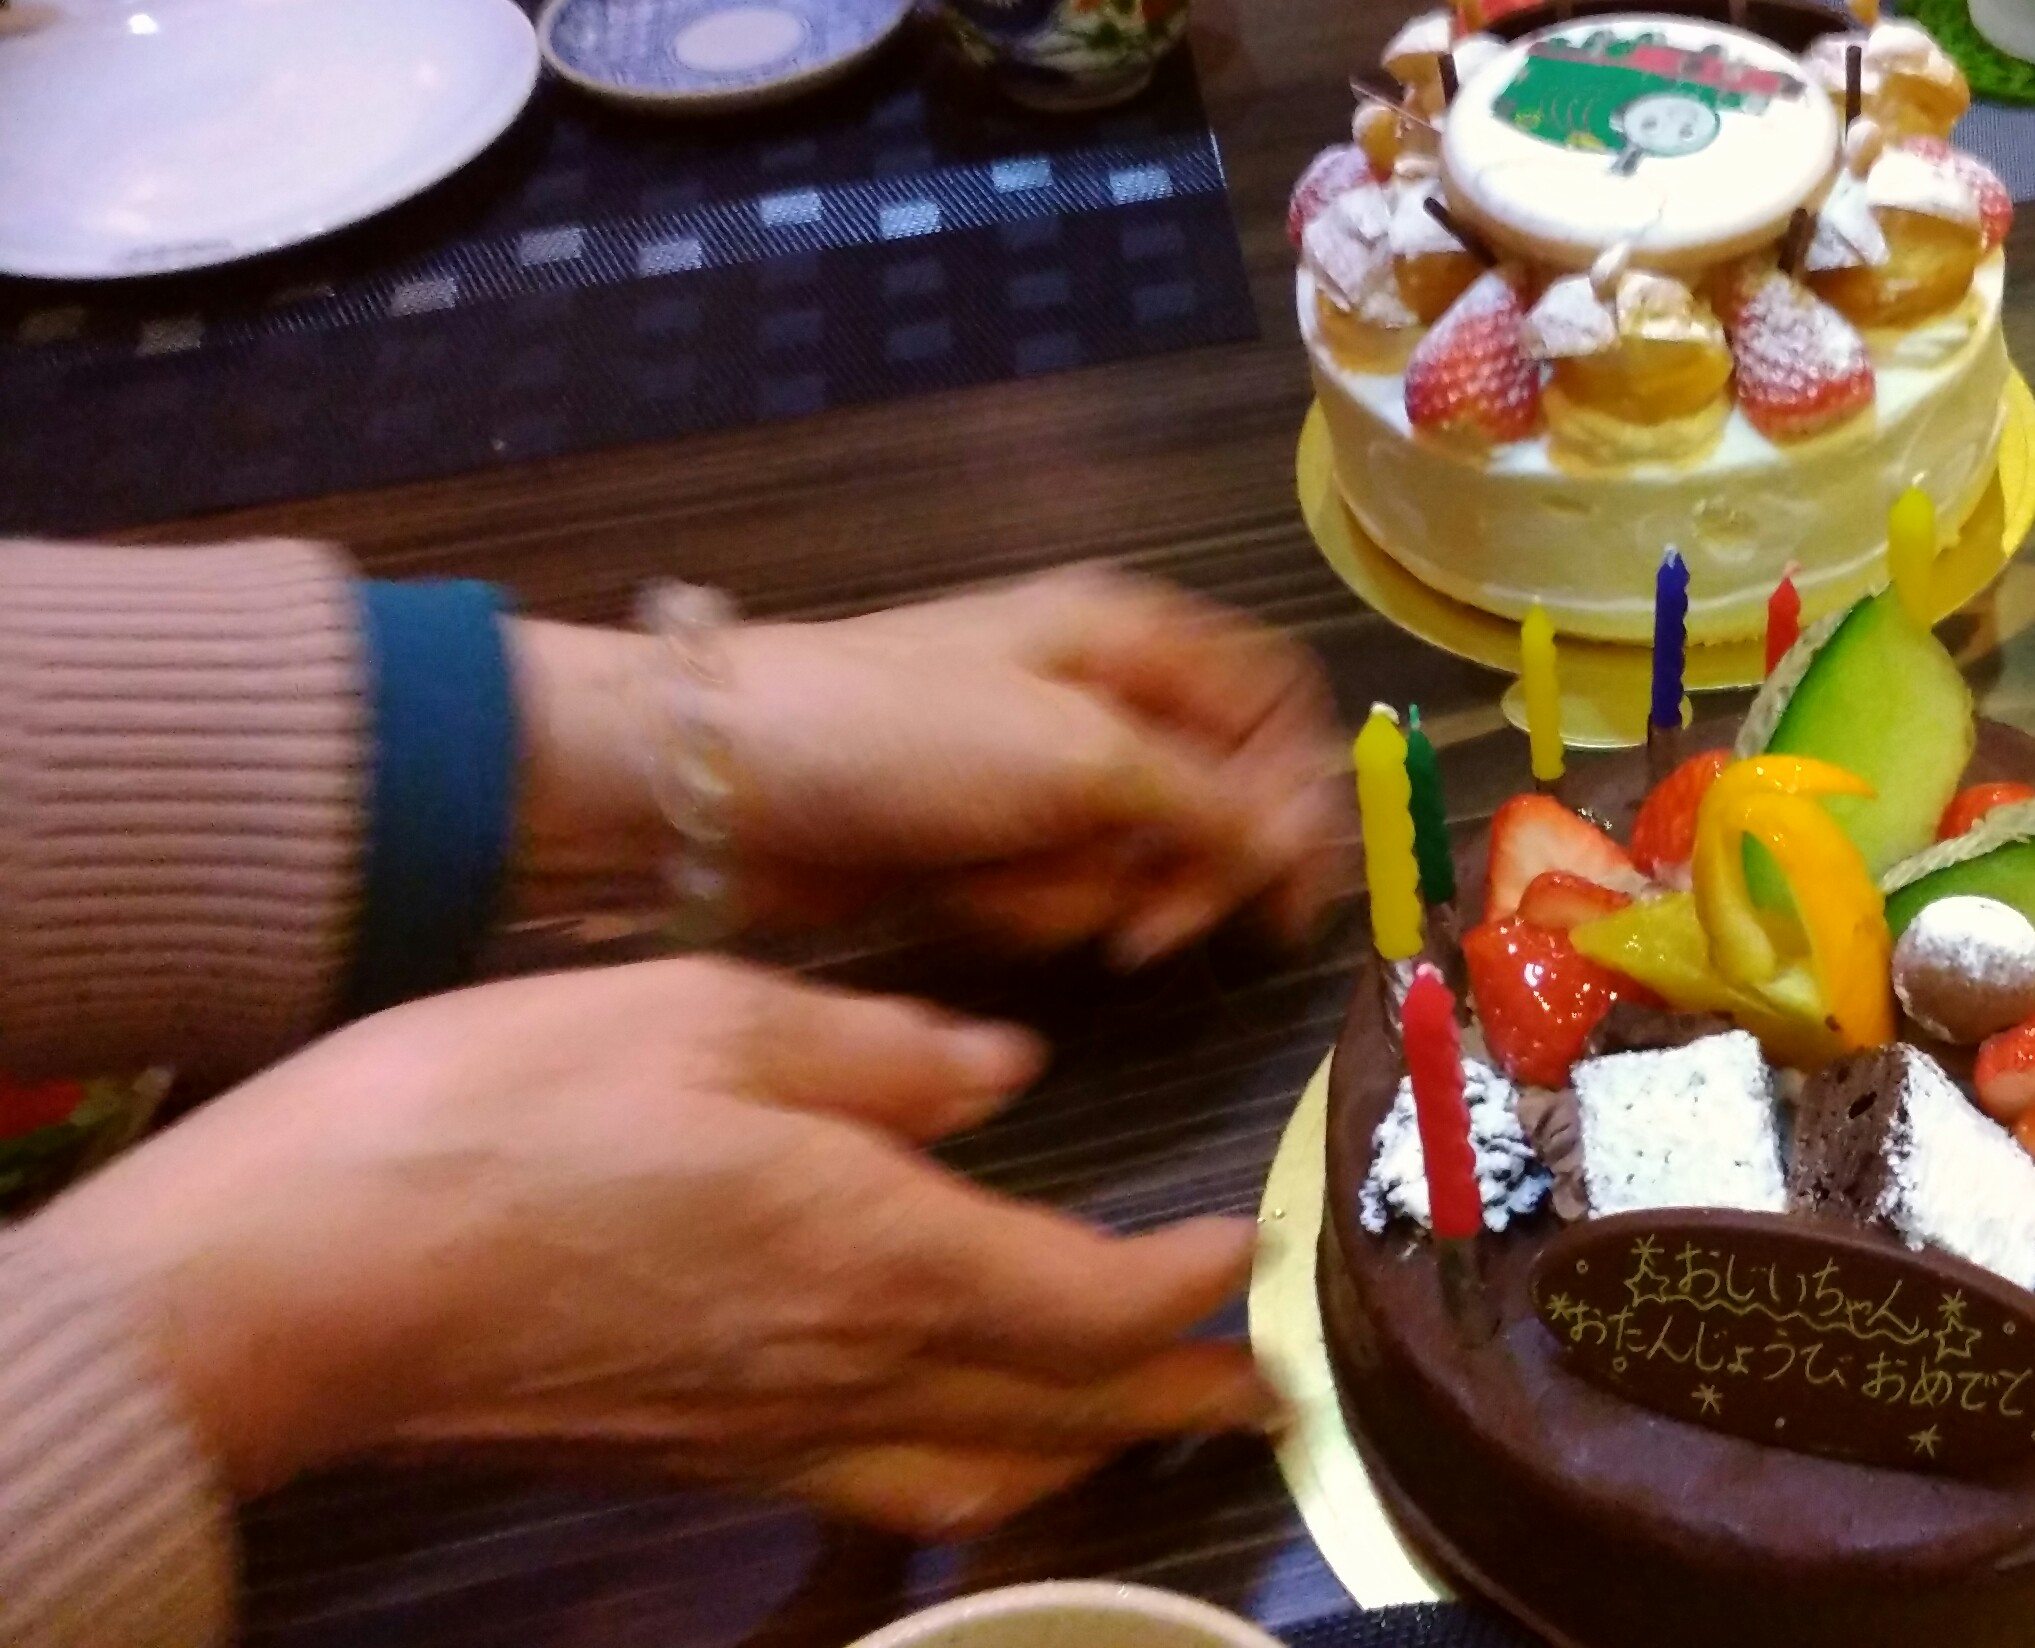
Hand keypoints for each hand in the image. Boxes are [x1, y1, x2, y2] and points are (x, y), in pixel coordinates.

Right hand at [24, 960, 1275, 1533]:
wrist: (299, 1278)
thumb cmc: (499, 1119)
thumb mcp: (714, 1016)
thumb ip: (883, 1053)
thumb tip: (1000, 1069)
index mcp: (880, 1254)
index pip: (1097, 1301)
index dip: (1194, 1285)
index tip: (1247, 1248)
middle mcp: (846, 1373)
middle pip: (1063, 1416)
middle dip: (1178, 1401)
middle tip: (1261, 1391)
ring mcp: (764, 1436)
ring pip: (980, 1476)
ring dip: (1083, 1454)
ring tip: (1141, 1427)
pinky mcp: (691, 1460)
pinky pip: (877, 1493)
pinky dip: (964, 1477)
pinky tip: (957, 1448)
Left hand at [515, 566, 1346, 962]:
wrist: (716, 782)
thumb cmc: (900, 735)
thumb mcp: (1077, 755)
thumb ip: (1209, 804)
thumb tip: (1300, 847)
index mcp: (1133, 639)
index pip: (1276, 706)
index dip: (1301, 794)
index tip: (1289, 890)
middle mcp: (1102, 698)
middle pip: (1220, 803)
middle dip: (1181, 873)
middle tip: (1142, 933)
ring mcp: (1041, 776)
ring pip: (1140, 864)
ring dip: (1081, 896)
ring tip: (999, 888)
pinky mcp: (989, 844)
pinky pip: (1061, 896)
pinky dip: (1023, 912)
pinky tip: (962, 899)